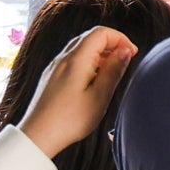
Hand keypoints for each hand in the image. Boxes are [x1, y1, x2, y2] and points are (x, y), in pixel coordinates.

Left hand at [16, 26, 139, 157]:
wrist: (37, 136)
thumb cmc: (69, 120)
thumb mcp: (99, 96)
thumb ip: (114, 70)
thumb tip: (126, 50)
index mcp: (75, 59)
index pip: (100, 33)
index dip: (120, 38)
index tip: (132, 54)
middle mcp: (62, 59)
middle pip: (90, 37)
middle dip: (112, 44)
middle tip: (125, 61)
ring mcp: (54, 67)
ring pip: (81, 48)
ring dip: (100, 53)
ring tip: (112, 72)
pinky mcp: (51, 77)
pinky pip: (72, 60)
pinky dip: (89, 62)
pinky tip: (95, 80)